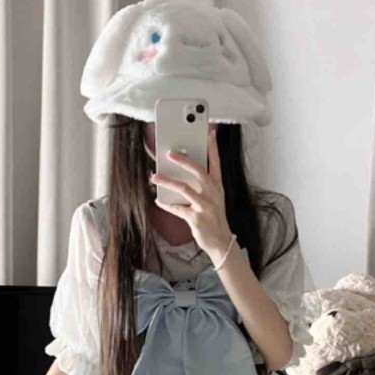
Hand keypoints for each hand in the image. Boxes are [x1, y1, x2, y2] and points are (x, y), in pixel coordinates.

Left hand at [151, 126, 232, 263]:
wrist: (221, 242)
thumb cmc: (214, 217)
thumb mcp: (213, 199)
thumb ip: (202, 186)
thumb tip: (180, 172)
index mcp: (217, 186)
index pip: (216, 162)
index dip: (213, 147)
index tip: (209, 132)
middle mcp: (213, 194)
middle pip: (198, 171)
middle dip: (183, 160)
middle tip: (170, 153)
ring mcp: (205, 206)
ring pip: (184, 188)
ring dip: (167, 182)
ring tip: (154, 177)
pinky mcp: (196, 219)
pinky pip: (177, 208)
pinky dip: (166, 204)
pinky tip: (158, 200)